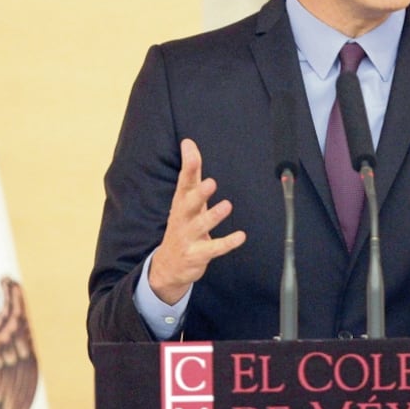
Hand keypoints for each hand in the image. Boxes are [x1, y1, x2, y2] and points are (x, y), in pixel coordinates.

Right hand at [149, 138, 246, 304]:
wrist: (168, 266)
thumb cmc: (182, 225)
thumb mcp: (184, 198)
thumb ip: (191, 172)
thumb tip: (189, 143)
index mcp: (181, 203)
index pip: (183, 182)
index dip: (188, 167)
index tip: (190, 149)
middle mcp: (182, 218)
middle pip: (189, 204)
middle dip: (199, 194)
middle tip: (211, 182)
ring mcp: (188, 237)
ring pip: (201, 226)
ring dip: (213, 216)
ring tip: (227, 205)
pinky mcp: (197, 254)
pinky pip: (214, 249)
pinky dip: (227, 243)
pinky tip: (241, 236)